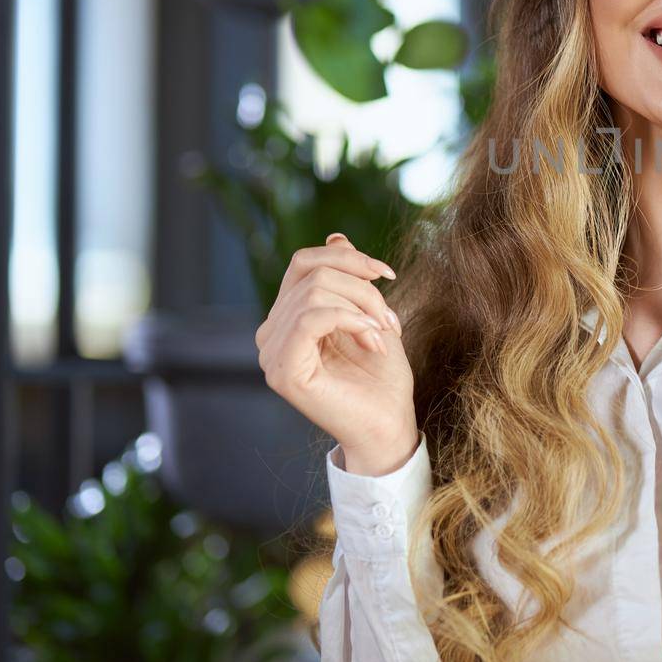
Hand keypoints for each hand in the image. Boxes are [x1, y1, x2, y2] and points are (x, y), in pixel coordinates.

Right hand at [255, 232, 417, 473]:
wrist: (389, 426)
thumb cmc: (382, 378)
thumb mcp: (371, 314)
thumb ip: (350, 277)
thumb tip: (336, 235)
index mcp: (288, 317)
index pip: (305, 262)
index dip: (349, 257)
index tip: (388, 274)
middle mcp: (272, 333)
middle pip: (313, 272)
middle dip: (363, 287)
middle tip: (389, 319)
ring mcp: (272, 353)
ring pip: (315, 291)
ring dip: (363, 307)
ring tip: (382, 334)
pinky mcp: (283, 371)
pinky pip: (311, 318)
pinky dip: (350, 320)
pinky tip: (372, 339)